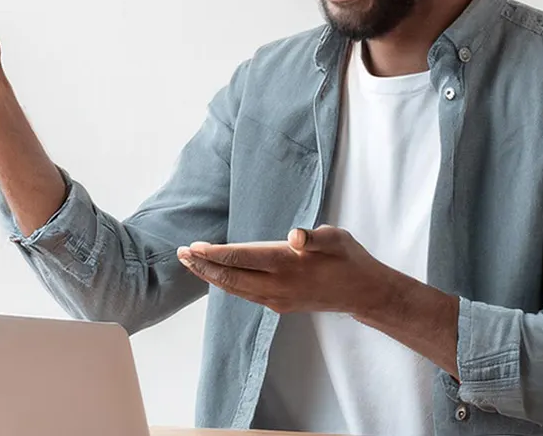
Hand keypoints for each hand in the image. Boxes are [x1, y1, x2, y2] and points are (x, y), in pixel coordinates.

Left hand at [175, 225, 403, 314]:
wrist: (362, 293)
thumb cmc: (348, 259)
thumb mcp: (336, 239)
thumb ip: (314, 237)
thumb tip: (296, 236)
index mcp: (287, 265)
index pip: (241, 258)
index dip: (214, 253)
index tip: (193, 246)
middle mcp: (277, 285)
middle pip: (230, 277)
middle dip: (202, 266)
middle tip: (180, 253)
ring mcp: (276, 299)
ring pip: (234, 289)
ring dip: (210, 276)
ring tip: (190, 263)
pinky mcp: (278, 306)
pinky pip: (244, 295)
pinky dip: (225, 285)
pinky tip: (215, 277)